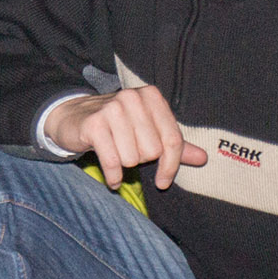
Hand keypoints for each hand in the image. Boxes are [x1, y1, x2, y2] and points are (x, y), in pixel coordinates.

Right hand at [41, 85, 207, 192]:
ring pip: (132, 158)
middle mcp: (132, 98)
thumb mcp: (148, 131)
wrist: (73, 117)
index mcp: (151, 96)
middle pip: (152, 151)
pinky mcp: (94, 124)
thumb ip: (175, 145)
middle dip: (140, 160)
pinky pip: (113, 162)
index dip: (170, 165)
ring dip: (124, 165)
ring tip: (115, 153)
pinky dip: (113, 176)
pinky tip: (112, 178)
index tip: (163, 181)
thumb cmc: (118, 126)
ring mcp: (112, 109)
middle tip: (127, 151)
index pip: (173, 140)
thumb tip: (204, 158)